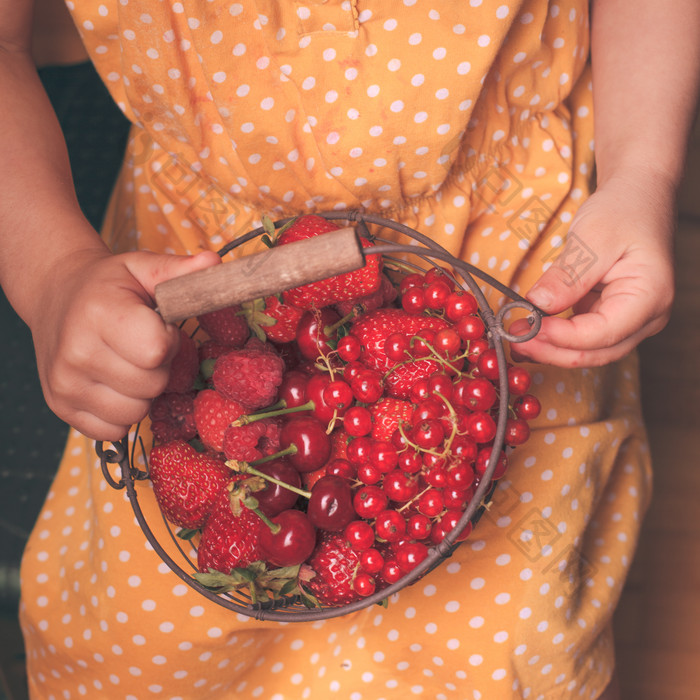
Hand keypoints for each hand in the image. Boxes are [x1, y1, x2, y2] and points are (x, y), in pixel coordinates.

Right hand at [29, 247, 220, 440]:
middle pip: (151, 385)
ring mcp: (64, 384)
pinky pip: (113, 430)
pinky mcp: (60, 407)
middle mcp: (76, 351)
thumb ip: (180, 271)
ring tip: (129, 364)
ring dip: (142, 393)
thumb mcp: (143, 269)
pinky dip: (121, 414)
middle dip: (159, 368)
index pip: (156, 351)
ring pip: (135, 413)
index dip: (168, 341)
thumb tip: (215, 263)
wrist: (56, 295)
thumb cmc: (109, 285)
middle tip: (143, 346)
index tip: (157, 327)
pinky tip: (114, 385)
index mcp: (100, 312)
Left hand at [510, 172, 675, 366]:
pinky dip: (554, 339)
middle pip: (597, 352)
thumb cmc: (623, 211)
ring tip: (516, 339)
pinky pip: (581, 338)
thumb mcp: (592, 237)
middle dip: (552, 351)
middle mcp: (645, 317)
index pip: (603, 333)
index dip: (563, 337)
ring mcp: (628, 321)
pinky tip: (528, 335)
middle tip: (515, 340)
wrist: (636, 198)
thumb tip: (539, 305)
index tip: (529, 328)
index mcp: (649, 297)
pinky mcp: (608, 317)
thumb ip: (567, 276)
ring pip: (588, 351)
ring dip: (550, 349)